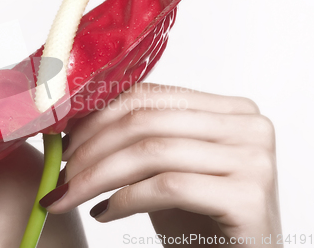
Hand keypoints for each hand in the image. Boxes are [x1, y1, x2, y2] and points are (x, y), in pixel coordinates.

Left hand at [39, 83, 281, 246]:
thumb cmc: (199, 218)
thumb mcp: (163, 168)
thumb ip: (136, 140)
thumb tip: (71, 124)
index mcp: (228, 109)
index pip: (149, 95)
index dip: (98, 116)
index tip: (63, 140)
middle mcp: (248, 125)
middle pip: (146, 121)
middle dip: (91, 148)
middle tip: (60, 173)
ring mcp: (253, 158)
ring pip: (151, 152)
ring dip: (98, 175)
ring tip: (70, 195)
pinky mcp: (249, 196)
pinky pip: (168, 186)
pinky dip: (125, 200)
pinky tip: (104, 213)